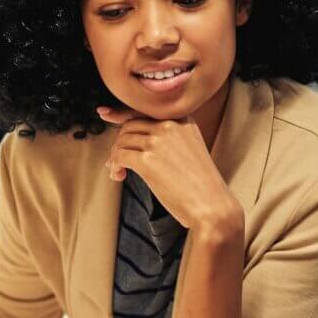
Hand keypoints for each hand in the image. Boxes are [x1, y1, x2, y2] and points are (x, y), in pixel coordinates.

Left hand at [99, 107, 242, 231]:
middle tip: (116, 161)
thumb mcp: (190, 150)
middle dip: (119, 143)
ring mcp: (159, 141)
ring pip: (122, 141)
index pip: (145, 110)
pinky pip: (119, 156)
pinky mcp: (148, 160)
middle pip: (130, 126)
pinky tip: (119, 177)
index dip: (121, 112)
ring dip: (115, 157)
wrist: (212, 206)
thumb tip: (133, 140)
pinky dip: (114, 167)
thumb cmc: (202, 186)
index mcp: (183, 120)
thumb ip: (169, 140)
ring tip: (118, 172)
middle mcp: (170, 125)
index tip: (105, 113)